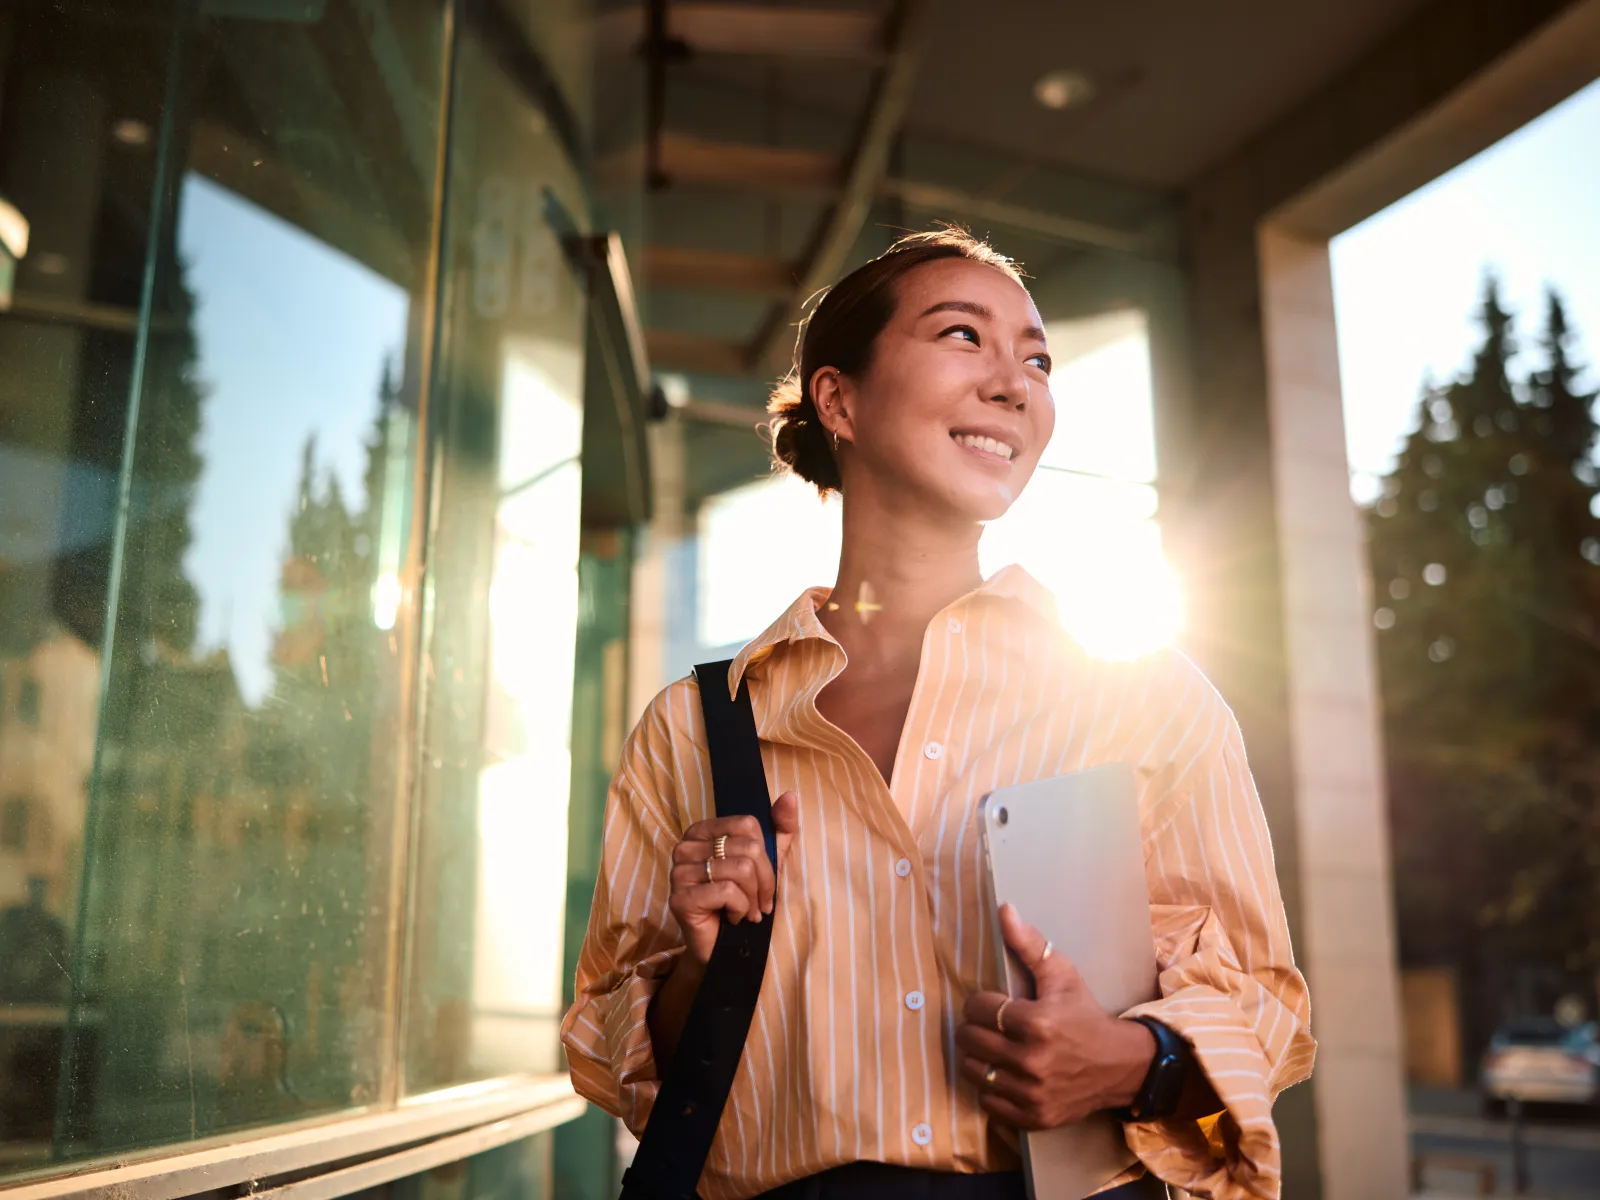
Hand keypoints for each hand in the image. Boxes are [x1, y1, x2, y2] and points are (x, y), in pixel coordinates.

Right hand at [667, 793, 799, 966]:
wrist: (724, 949)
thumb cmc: (743, 902)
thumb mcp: (768, 863)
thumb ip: (780, 830)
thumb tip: (790, 796)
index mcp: (702, 831)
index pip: (747, 824)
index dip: (766, 856)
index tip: (765, 882)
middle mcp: (685, 847)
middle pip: (747, 848)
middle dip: (763, 881)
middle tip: (759, 903)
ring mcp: (679, 872)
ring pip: (740, 869)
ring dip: (753, 898)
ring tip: (746, 912)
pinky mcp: (681, 898)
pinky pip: (728, 891)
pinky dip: (741, 909)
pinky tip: (733, 919)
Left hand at [955, 903, 1154, 1129]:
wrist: (1120, 1065)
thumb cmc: (1086, 1015)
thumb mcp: (1063, 974)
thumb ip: (1029, 944)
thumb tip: (1004, 910)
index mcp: (1036, 1023)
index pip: (978, 1009)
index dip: (980, 1003)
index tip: (992, 1003)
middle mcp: (1032, 1061)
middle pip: (969, 1040)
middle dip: (974, 1027)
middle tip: (989, 1025)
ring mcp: (1031, 1093)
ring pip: (974, 1071)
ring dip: (978, 1057)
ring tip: (993, 1047)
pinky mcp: (1033, 1117)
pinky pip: (988, 1103)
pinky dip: (991, 1088)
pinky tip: (1004, 1073)